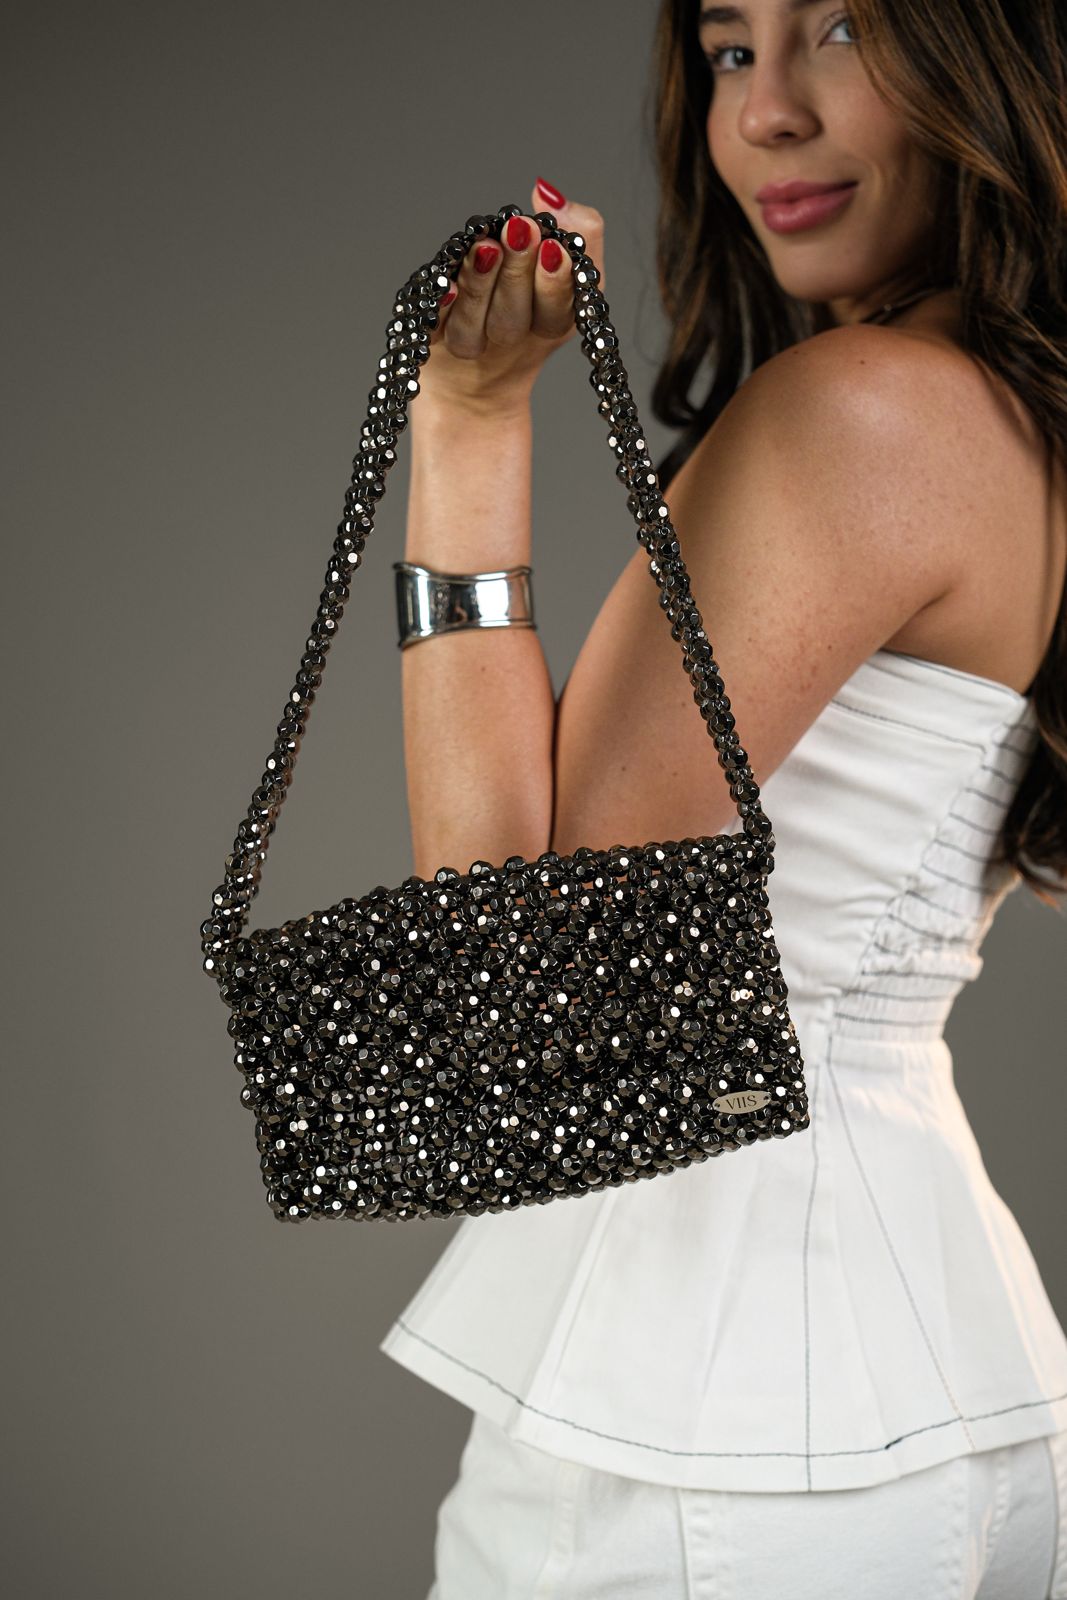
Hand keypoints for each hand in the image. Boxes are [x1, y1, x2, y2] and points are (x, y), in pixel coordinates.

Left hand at [415, 181, 605, 418]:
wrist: (470, 375)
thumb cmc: (527, 300)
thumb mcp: (565, 266)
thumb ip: (575, 232)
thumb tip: (547, 192)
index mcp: (548, 328)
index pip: (557, 314)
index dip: (555, 284)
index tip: (554, 249)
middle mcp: (507, 343)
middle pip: (512, 319)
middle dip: (516, 273)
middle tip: (520, 230)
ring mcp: (469, 347)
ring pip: (474, 326)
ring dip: (480, 285)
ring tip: (486, 247)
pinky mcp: (431, 343)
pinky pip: (434, 329)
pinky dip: (440, 309)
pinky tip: (444, 284)